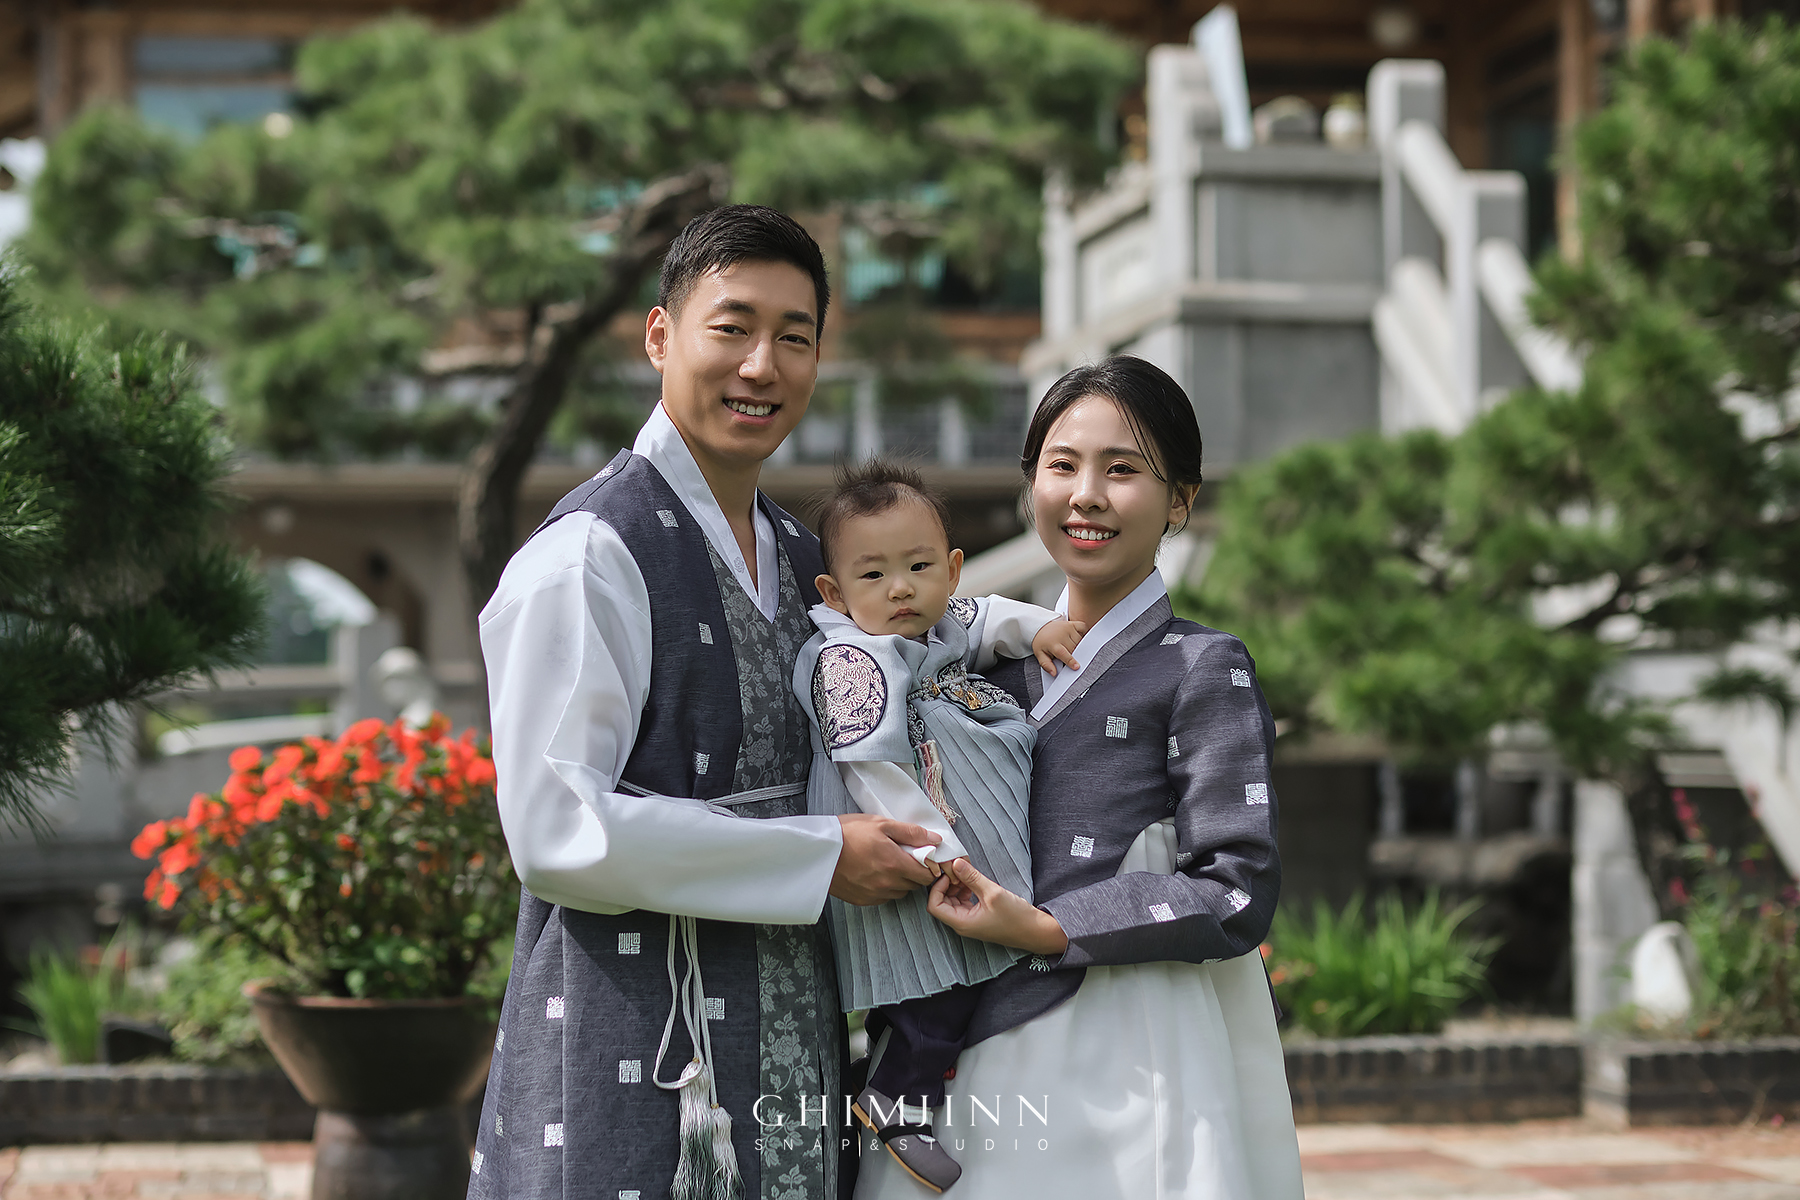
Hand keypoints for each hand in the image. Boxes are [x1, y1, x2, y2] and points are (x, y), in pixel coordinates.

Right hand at [830, 814, 941, 904]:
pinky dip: (885, 888)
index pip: (927, 875)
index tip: (923, 857)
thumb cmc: (848, 832)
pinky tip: (875, 873)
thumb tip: (936, 840)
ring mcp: (875, 894)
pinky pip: (884, 897)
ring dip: (900, 881)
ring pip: (900, 892)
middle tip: (904, 857)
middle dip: (915, 872)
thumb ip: (911, 832)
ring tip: (888, 864)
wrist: (818, 850)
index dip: (929, 866)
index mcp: (895, 864)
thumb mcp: (881, 823)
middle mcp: (888, 883)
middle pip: (915, 884)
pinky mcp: (863, 900)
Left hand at [927, 859, 1068, 955]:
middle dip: (946, 885)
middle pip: (941, 903)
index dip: (937, 888)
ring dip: (956, 887)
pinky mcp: (978, 918)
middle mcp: (962, 924)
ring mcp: (970, 922)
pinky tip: (974, 882)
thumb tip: (955, 863)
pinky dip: (965, 891)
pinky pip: (963, 903)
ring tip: (968, 875)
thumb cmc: (1016, 917)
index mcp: (962, 923)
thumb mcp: (993, 893)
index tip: (949, 875)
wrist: (1035, 931)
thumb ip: (972, 877)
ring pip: (952, 902)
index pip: (934, 906)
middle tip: (958, 870)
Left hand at [1031, 618, 1085, 676]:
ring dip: (1079, 646)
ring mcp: (1068, 628)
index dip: (1071, 661)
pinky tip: (1080, 638)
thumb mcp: (1040, 654)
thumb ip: (1046, 665)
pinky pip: (1083, 628)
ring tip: (1071, 647)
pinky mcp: (1072, 623)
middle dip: (1075, 654)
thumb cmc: (1041, 642)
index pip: (1064, 654)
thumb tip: (1054, 673)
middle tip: (1071, 656)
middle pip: (1074, 649)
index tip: (1077, 667)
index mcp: (1053, 644)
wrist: (1039, 626)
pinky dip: (1084, 633)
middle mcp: (1061, 635)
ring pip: (1080, 641)